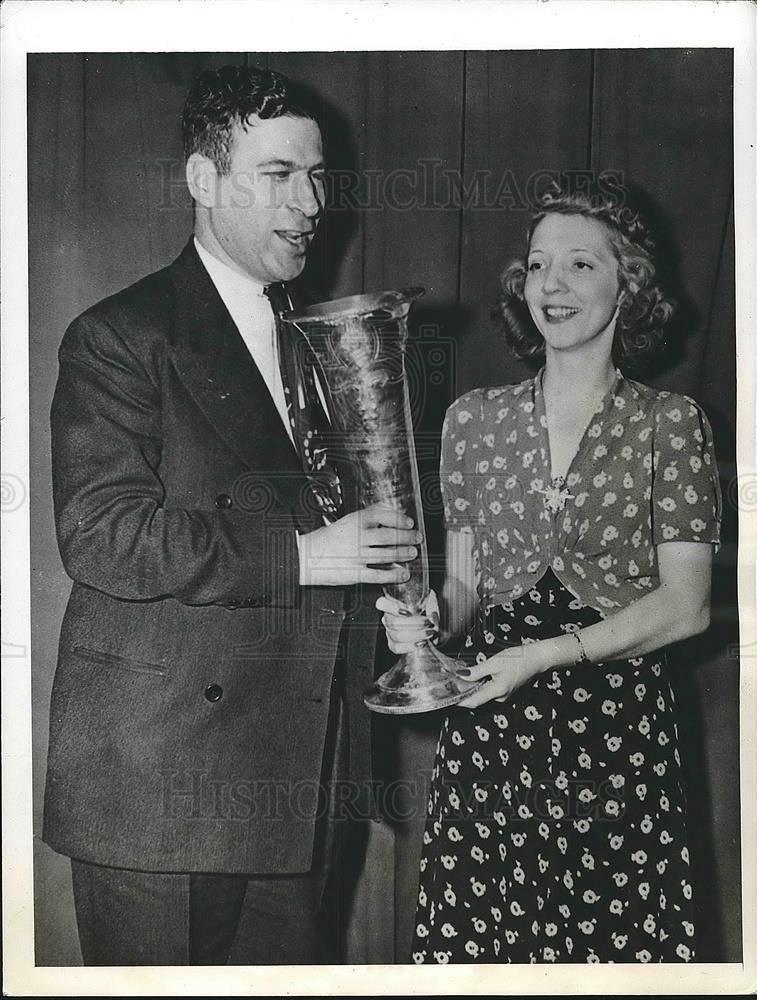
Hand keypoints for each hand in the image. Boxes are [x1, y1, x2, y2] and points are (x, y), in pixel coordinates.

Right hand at [298, 503, 421, 586]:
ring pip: (385, 554)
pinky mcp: (353, 573)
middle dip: (406, 537)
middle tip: (416, 538)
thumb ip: (367, 515)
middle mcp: (356, 537)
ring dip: (402, 554)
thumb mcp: (347, 521)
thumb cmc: (329, 539)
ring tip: (412, 553)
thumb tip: (388, 507)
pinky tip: (402, 573)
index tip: (409, 522)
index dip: (398, 518)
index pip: (381, 515)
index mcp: (354, 521)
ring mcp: (355, 556)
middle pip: (387, 536)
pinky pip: (377, 574)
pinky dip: (393, 574)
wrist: (306, 557)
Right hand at [376, 589, 439, 653]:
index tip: (409, 612)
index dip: (392, 607)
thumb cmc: (428, 611)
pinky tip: (422, 643)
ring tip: (429, 632)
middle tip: (428, 622)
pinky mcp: (393, 644)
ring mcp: (389, 632)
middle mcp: (388, 617)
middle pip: (393, 622)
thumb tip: (432, 616)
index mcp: (392, 603)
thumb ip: (431, 605)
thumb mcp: (431, 602)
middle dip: (414, 623)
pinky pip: (397, 648)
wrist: (433, 627)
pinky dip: (411, 646)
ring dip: (416, 634)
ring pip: (396, 636)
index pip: (381, 603)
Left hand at [456, 641, 548, 708]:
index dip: (459, 701)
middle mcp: (500, 697)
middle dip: (463, 693)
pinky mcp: (505, 690)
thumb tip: (461, 676)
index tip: (447, 698)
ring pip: (482, 695)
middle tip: (450, 685)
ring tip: (459, 679)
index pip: (473, 702)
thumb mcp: (494, 662)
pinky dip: (479, 686)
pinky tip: (473, 677)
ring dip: (471, 689)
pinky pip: (489, 691)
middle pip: (477, 699)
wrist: (537, 658)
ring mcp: (504, 695)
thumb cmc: (519, 659)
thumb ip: (477, 671)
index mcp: (497, 691)